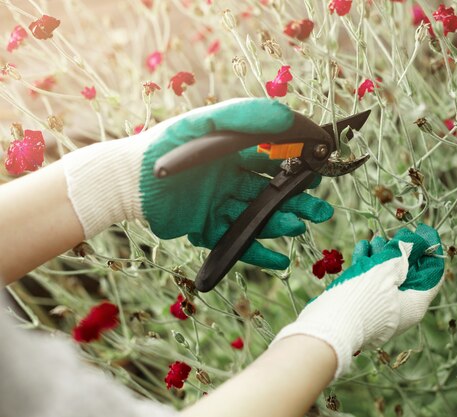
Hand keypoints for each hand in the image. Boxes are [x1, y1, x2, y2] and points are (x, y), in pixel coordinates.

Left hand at [62, 98, 332, 268]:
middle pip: (272, 192)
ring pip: (258, 217)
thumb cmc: (166, 145)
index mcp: (233, 152)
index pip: (275, 158)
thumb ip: (247, 116)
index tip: (320, 173)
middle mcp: (230, 179)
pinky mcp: (206, 228)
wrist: (126, 180)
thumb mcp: (208, 122)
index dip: (299, 166)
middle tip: (322, 212)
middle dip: (298, 202)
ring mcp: (219, 204)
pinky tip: (280, 260)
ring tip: (299, 228)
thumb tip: (290, 118)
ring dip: (281, 224)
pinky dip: (258, 252)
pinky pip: (237, 242)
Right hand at [271, 225, 443, 377]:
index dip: (430, 252)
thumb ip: (401, 254)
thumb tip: (412, 243)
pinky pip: (370, 284)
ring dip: (382, 256)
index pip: (432, 275)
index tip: (424, 233)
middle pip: (408, 275)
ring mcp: (381, 311)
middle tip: (396, 235)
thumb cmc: (365, 297)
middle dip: (401, 252)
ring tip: (375, 239)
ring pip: (386, 278)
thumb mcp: (388, 269)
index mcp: (415, 304)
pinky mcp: (363, 309)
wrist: (331, 326)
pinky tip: (363, 248)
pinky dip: (368, 266)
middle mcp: (401, 309)